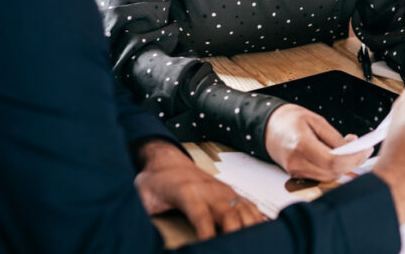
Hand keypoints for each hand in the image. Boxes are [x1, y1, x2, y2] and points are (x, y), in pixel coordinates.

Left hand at [134, 140, 263, 238]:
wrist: (166, 161)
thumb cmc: (154, 182)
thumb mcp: (142, 199)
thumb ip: (144, 215)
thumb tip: (141, 236)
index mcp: (187, 191)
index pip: (201, 215)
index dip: (207, 233)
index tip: (210, 247)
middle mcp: (209, 189)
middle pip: (229, 212)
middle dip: (236, 233)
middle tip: (239, 248)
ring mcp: (222, 189)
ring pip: (243, 208)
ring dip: (251, 226)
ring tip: (256, 243)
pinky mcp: (228, 191)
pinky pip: (248, 205)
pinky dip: (258, 218)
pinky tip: (263, 231)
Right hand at [264, 104, 372, 181]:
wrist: (268, 126)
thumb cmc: (290, 119)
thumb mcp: (316, 120)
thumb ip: (335, 137)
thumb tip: (352, 148)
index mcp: (301, 145)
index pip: (333, 161)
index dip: (353, 158)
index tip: (366, 149)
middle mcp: (297, 163)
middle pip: (333, 172)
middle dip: (352, 162)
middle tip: (362, 148)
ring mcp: (295, 171)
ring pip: (328, 177)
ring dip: (344, 166)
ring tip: (349, 149)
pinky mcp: (297, 175)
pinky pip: (321, 175)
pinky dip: (333, 168)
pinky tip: (337, 155)